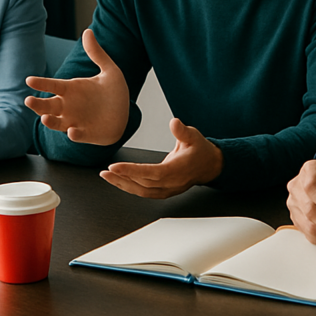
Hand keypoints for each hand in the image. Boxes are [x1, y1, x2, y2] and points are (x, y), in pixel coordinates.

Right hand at [25, 29, 129, 144]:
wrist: (125, 114)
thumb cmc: (114, 93)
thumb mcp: (110, 71)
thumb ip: (97, 53)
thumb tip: (87, 31)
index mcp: (72, 89)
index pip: (53, 85)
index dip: (42, 83)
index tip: (29, 79)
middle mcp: (69, 106)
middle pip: (48, 105)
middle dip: (37, 104)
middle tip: (28, 100)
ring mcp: (75, 121)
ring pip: (57, 122)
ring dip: (50, 121)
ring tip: (44, 118)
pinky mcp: (86, 133)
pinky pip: (77, 135)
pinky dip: (74, 134)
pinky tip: (73, 131)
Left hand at [99, 119, 222, 197]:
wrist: (209, 166)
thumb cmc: (200, 150)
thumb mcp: (194, 136)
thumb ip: (182, 130)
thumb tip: (174, 122)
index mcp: (178, 170)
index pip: (152, 173)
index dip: (132, 171)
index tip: (115, 167)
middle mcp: (172, 183)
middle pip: (143, 185)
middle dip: (122, 179)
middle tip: (105, 172)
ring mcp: (168, 190)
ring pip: (142, 191)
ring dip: (123, 185)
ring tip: (107, 177)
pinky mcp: (164, 192)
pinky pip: (144, 193)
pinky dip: (130, 188)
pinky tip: (119, 181)